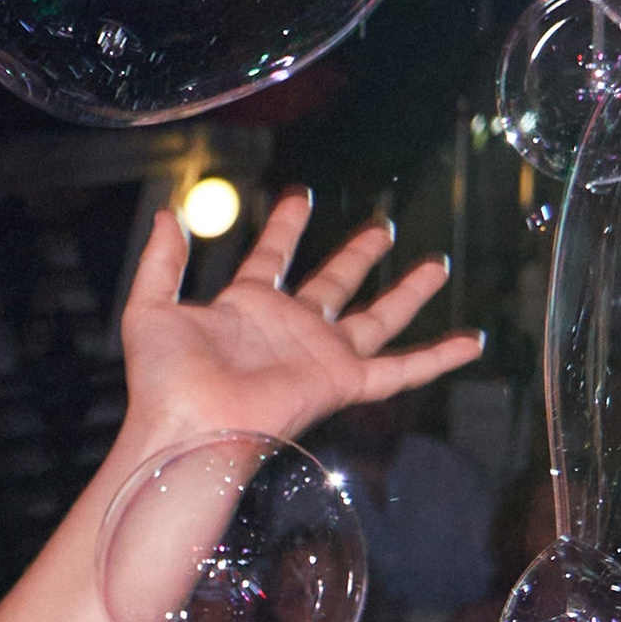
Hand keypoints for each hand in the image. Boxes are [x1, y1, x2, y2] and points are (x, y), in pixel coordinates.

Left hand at [116, 193, 480, 459]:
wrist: (188, 425)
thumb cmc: (164, 378)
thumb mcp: (150, 307)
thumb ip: (160, 261)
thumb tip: (169, 214)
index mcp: (248, 308)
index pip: (273, 256)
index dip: (287, 226)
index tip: (300, 196)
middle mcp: (291, 329)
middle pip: (334, 282)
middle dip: (358, 255)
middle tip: (382, 227)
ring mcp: (321, 355)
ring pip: (377, 317)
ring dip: (407, 292)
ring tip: (435, 264)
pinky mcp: (343, 380)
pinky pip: (401, 369)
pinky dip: (438, 358)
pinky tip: (470, 342)